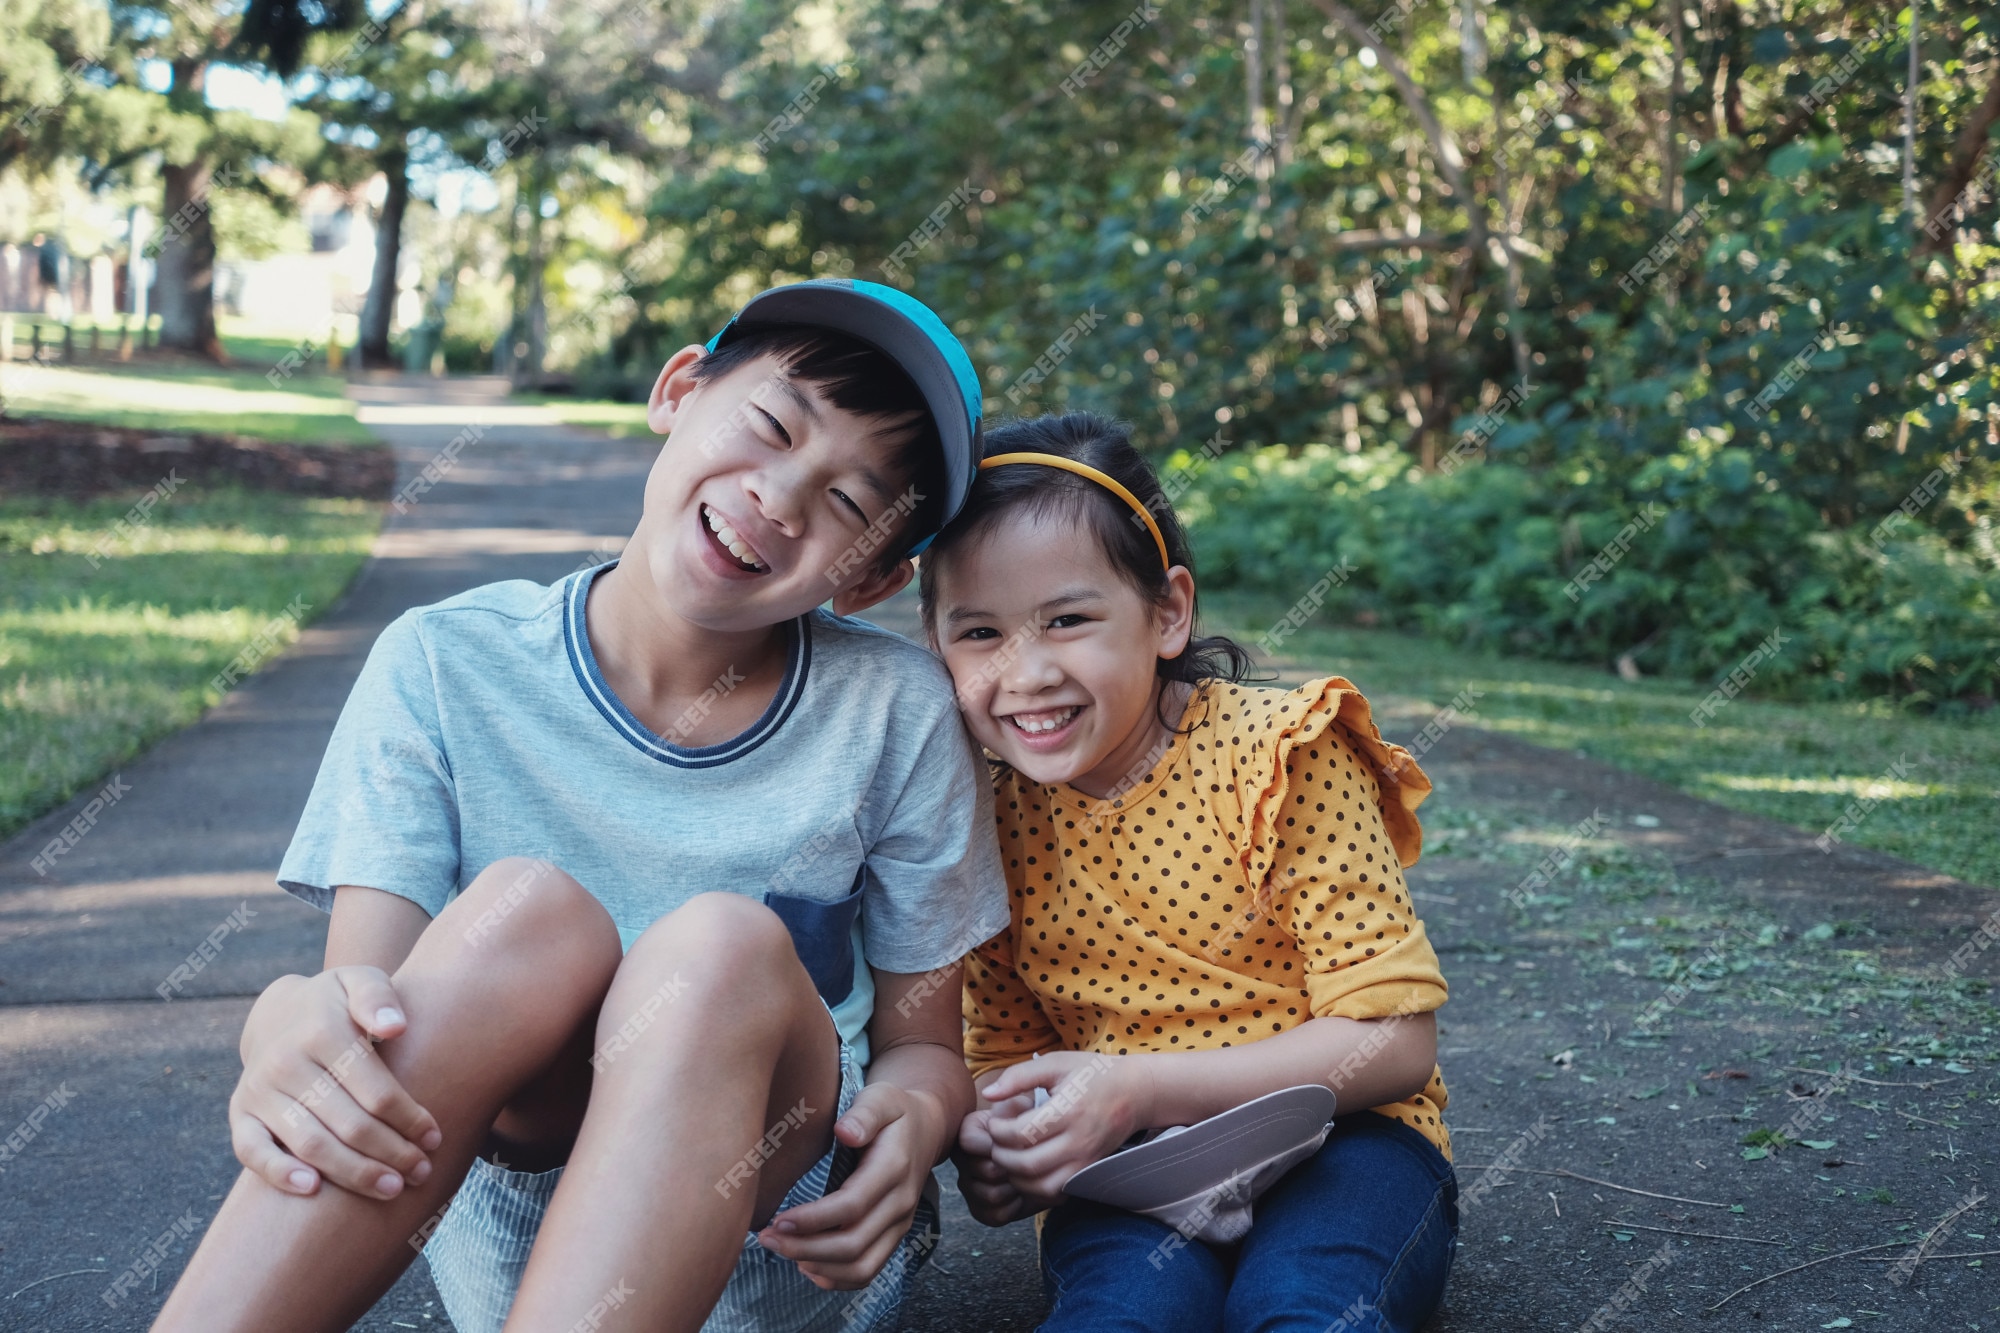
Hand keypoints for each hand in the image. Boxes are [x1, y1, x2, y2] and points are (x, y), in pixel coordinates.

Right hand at [230, 967, 441, 1200]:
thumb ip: (379, 997)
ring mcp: (259, 1090)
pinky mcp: (240, 1113)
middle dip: (390, 1154)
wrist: (278, 1012)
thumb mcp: (360, 981)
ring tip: (391, 1189)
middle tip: (421, 1172)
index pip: (375, 1090)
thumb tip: (395, 1027)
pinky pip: (251, 1151)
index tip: (435, 1138)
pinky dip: (278, 1174)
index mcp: (321, 1031)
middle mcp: (285, 1062)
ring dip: (353, 1173)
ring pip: (309, 1144)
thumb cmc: (337, 1003)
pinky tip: (314, 1191)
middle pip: (348, 1124)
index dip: (409, 1119)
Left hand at [756, 1082, 948, 1289]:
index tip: (777, 1220)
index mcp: (894, 1169)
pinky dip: (835, 1278)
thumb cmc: (895, 1111)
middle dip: (804, 1248)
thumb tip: (845, 1133)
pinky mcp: (893, 1237)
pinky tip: (806, 1265)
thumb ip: (864, 1114)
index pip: (852, 1207)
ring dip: (817, 1266)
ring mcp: (899, 1225)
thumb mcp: (881, 1097)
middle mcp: (900, 1204)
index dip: (813, 1220)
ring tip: (780, 1250)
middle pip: (853, 1245)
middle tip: (766, 1238)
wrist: (926, 1130)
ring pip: (861, 1267)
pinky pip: (868, 1272)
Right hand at [952, 1106, 1050, 1225]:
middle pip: (987, 1171)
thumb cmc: (1025, 1125)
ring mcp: (969, 1187)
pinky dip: (1016, 1206)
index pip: (970, 1142)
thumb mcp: (1021, 1107)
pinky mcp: (980, 1210)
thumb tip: (1010, 1109)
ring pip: (992, 1194)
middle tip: (1031, 1161)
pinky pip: (997, 1214)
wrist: (1035, 1150)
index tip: (1016, 1140)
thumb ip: (1015, 1105)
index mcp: (966, 1134)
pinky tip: (1024, 1193)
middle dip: (1014, 1167)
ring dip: (1016, 1187)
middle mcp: (963, 1161)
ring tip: (1030, 1177)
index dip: (997, 1144)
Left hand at [981, 1052, 1153, 1201]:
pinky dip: (1035, 1188)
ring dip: (1015, 1177)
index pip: (1021, 1133)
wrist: (1135, 1092)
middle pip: (1027, 1164)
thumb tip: (989, 1094)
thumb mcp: (1056, 1063)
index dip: (998, 1131)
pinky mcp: (1088, 1171)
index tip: (994, 1122)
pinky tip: (1028, 1171)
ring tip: (1008, 1157)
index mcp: (1069, 1110)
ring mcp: (1085, 1160)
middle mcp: (1079, 1140)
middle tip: (995, 1142)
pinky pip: (1056, 1193)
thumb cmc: (1092, 1074)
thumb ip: (1019, 1076)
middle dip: (1001, 1156)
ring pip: (1040, 1186)